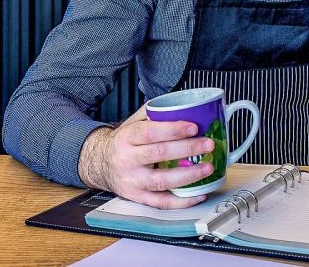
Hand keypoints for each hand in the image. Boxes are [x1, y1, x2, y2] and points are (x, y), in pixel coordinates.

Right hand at [78, 106, 216, 208]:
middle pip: (159, 154)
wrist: (100, 164)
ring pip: (162, 181)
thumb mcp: (132, 123)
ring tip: (207, 167)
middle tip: (208, 144)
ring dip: (188, 175)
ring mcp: (132, 181)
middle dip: (187, 149)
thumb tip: (183, 106)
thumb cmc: (123, 142)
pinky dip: (182, 201)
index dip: (173, 130)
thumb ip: (154, 114)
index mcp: (127, 138)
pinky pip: (161, 202)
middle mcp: (128, 160)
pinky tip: (198, 194)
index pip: (150, 133)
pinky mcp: (138, 197)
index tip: (193, 127)